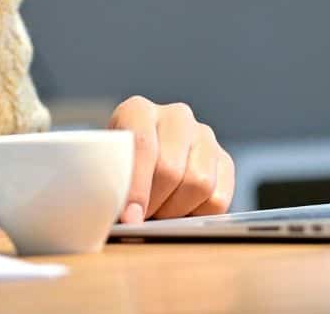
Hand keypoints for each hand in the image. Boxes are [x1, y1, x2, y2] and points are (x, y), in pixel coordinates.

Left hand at [108, 96, 233, 222]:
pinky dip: (197, 215)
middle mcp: (176, 116)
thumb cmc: (115, 169)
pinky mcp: (224, 160)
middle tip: (140, 219)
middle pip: (171, 169)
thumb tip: (128, 218)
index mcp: (138, 110)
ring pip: (199, 184)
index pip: (143, 144)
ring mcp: (204, 136)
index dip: (137, 186)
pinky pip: (218, 199)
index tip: (130, 217)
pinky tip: (179, 212)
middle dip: (154, 203)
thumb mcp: (105, 167)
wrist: (137, 166)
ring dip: (175, 210)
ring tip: (158, 214)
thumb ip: (111, 183)